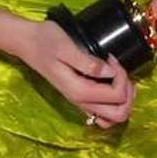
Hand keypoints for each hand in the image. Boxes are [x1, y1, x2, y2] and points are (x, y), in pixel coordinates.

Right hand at [19, 20, 135, 128]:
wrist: (27, 43)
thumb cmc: (46, 41)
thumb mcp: (66, 47)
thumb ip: (88, 63)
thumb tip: (110, 73)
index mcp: (78, 90)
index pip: (116, 96)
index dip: (123, 77)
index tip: (113, 59)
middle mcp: (80, 101)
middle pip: (119, 114)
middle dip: (128, 93)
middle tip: (121, 71)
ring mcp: (79, 101)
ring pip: (112, 117)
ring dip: (124, 100)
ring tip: (120, 78)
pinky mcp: (79, 97)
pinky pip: (102, 113)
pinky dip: (113, 103)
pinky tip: (112, 85)